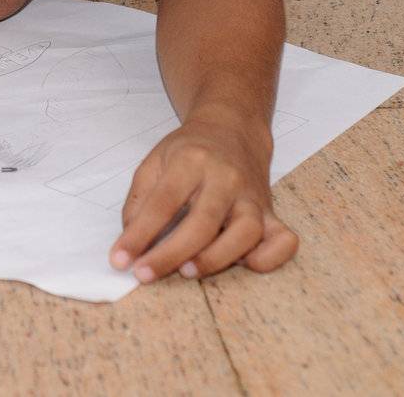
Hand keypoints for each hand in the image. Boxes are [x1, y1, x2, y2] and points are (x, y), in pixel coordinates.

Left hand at [109, 113, 297, 281]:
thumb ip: (139, 200)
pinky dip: (269, 259)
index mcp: (191, 160)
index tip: (120, 260)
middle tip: (145, 274)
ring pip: (246, 232)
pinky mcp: (272, 212)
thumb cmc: (189, 151)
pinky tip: (244, 265)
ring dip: (216, 258)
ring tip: (187, 272)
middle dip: (171, 254)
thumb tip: (130, 243)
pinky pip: (283, 240)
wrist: (232, 129)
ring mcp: (253, 196)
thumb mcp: (155, 162)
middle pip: (203, 221)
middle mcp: (226, 178)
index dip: (140, 234)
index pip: (163, 202)